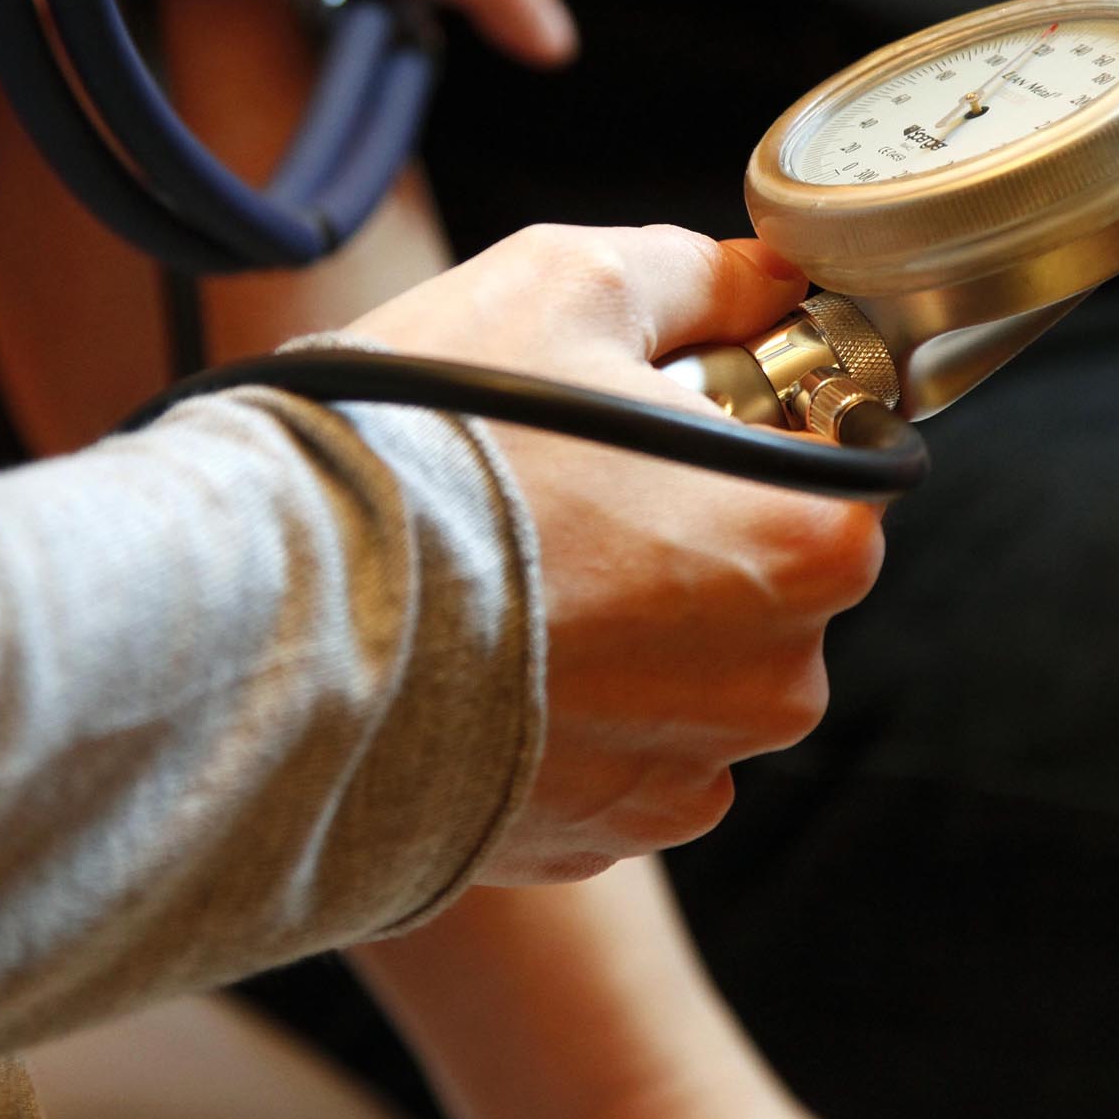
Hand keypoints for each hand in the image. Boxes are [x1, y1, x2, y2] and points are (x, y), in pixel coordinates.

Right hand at [346, 226, 886, 882]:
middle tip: (561, 481)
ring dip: (628, 627)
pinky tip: (487, 661)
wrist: (282, 615)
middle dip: (688, 525)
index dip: (752, 414)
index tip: (661, 407)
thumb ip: (700, 277)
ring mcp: (688, 775)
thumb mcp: (571, 284)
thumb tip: (763, 279)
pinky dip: (571, 714)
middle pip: (766, 572)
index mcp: (811, 541)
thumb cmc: (437, 438)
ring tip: (505, 574)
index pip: (837, 457)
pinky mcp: (599, 841)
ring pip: (690, 672)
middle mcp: (779, 680)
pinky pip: (617, 757)